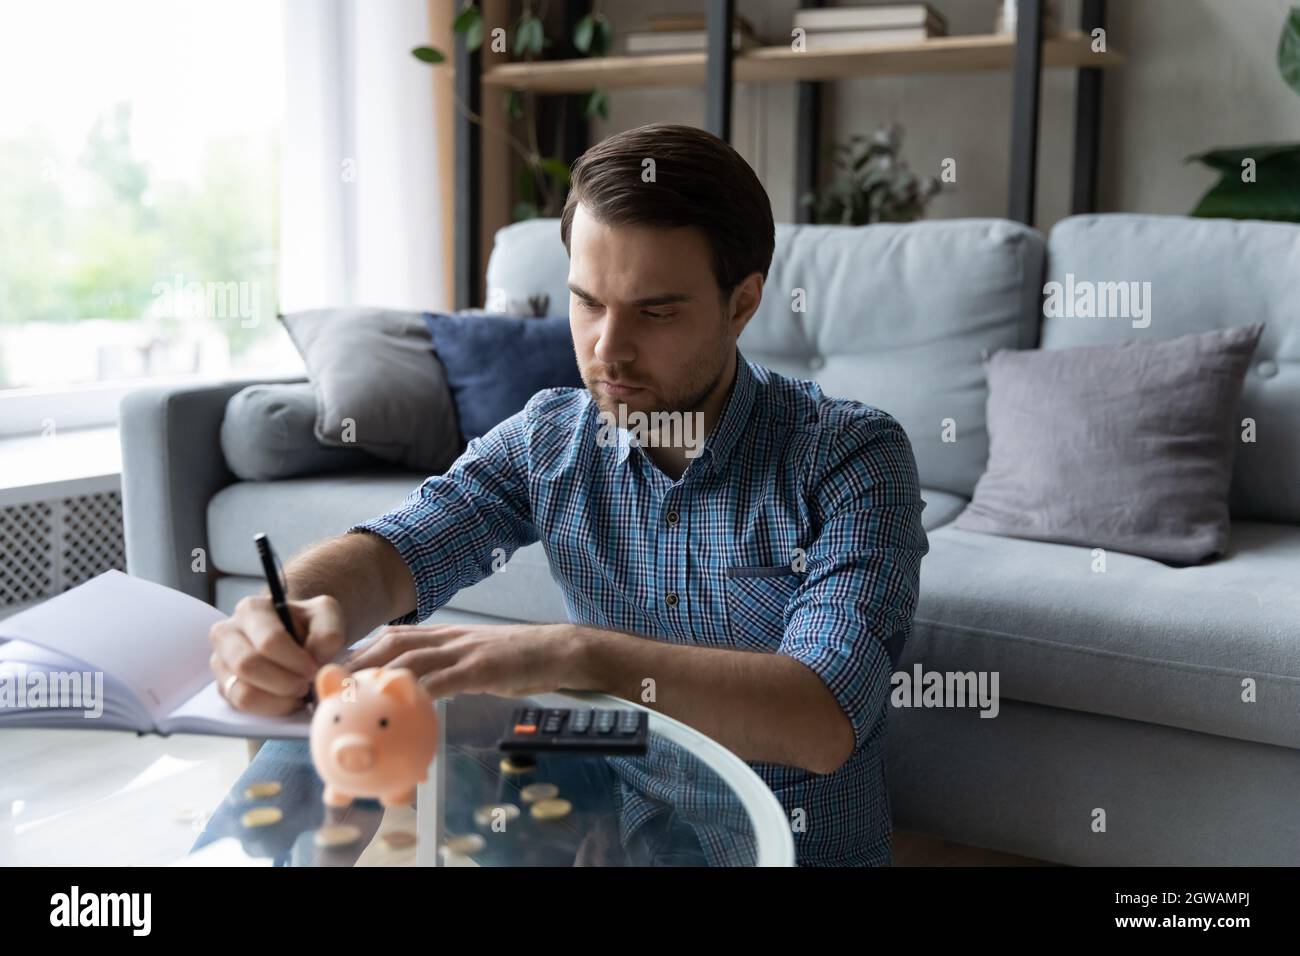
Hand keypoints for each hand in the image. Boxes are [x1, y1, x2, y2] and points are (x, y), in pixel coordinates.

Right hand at [208, 594, 346, 714]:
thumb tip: (314, 660)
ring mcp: (221, 662)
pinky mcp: (223, 687)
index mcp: (252, 610)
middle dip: (284, 682)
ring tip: (299, 694)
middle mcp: (227, 633)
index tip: (313, 670)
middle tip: (306, 685)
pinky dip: (270, 708)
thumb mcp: (326, 616)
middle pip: (248, 665)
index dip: (295, 661)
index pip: (269, 640)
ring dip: (278, 699)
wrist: (301, 637)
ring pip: (242, 691)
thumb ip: (327, 633)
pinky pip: (241, 706)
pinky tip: (288, 700)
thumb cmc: (310, 625)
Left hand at [344, 623, 585, 698]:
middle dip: (358, 662)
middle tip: (331, 686)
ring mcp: (465, 650)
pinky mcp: (482, 667)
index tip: (336, 671)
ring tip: (354, 697)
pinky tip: (403, 708)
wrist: (559, 651)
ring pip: (412, 658)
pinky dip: (421, 692)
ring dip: (378, 676)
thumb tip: (421, 697)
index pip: (395, 637)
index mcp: (446, 635)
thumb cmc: (519, 661)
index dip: (362, 651)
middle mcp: (449, 637)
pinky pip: (445, 680)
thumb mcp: (476, 662)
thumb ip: (448, 674)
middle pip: (393, 643)